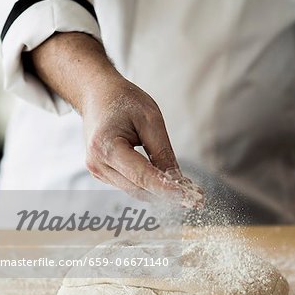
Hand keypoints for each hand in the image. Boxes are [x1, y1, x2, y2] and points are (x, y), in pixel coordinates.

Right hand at [31, 32, 203, 205]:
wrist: (96, 95)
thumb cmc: (123, 101)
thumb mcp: (150, 119)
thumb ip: (162, 152)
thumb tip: (178, 181)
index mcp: (106, 146)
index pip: (142, 176)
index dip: (167, 189)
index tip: (189, 198)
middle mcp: (98, 164)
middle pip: (139, 188)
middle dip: (169, 194)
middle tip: (198, 198)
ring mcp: (98, 171)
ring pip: (136, 191)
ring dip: (160, 193)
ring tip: (186, 190)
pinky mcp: (102, 174)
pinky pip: (130, 185)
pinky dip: (149, 186)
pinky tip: (165, 182)